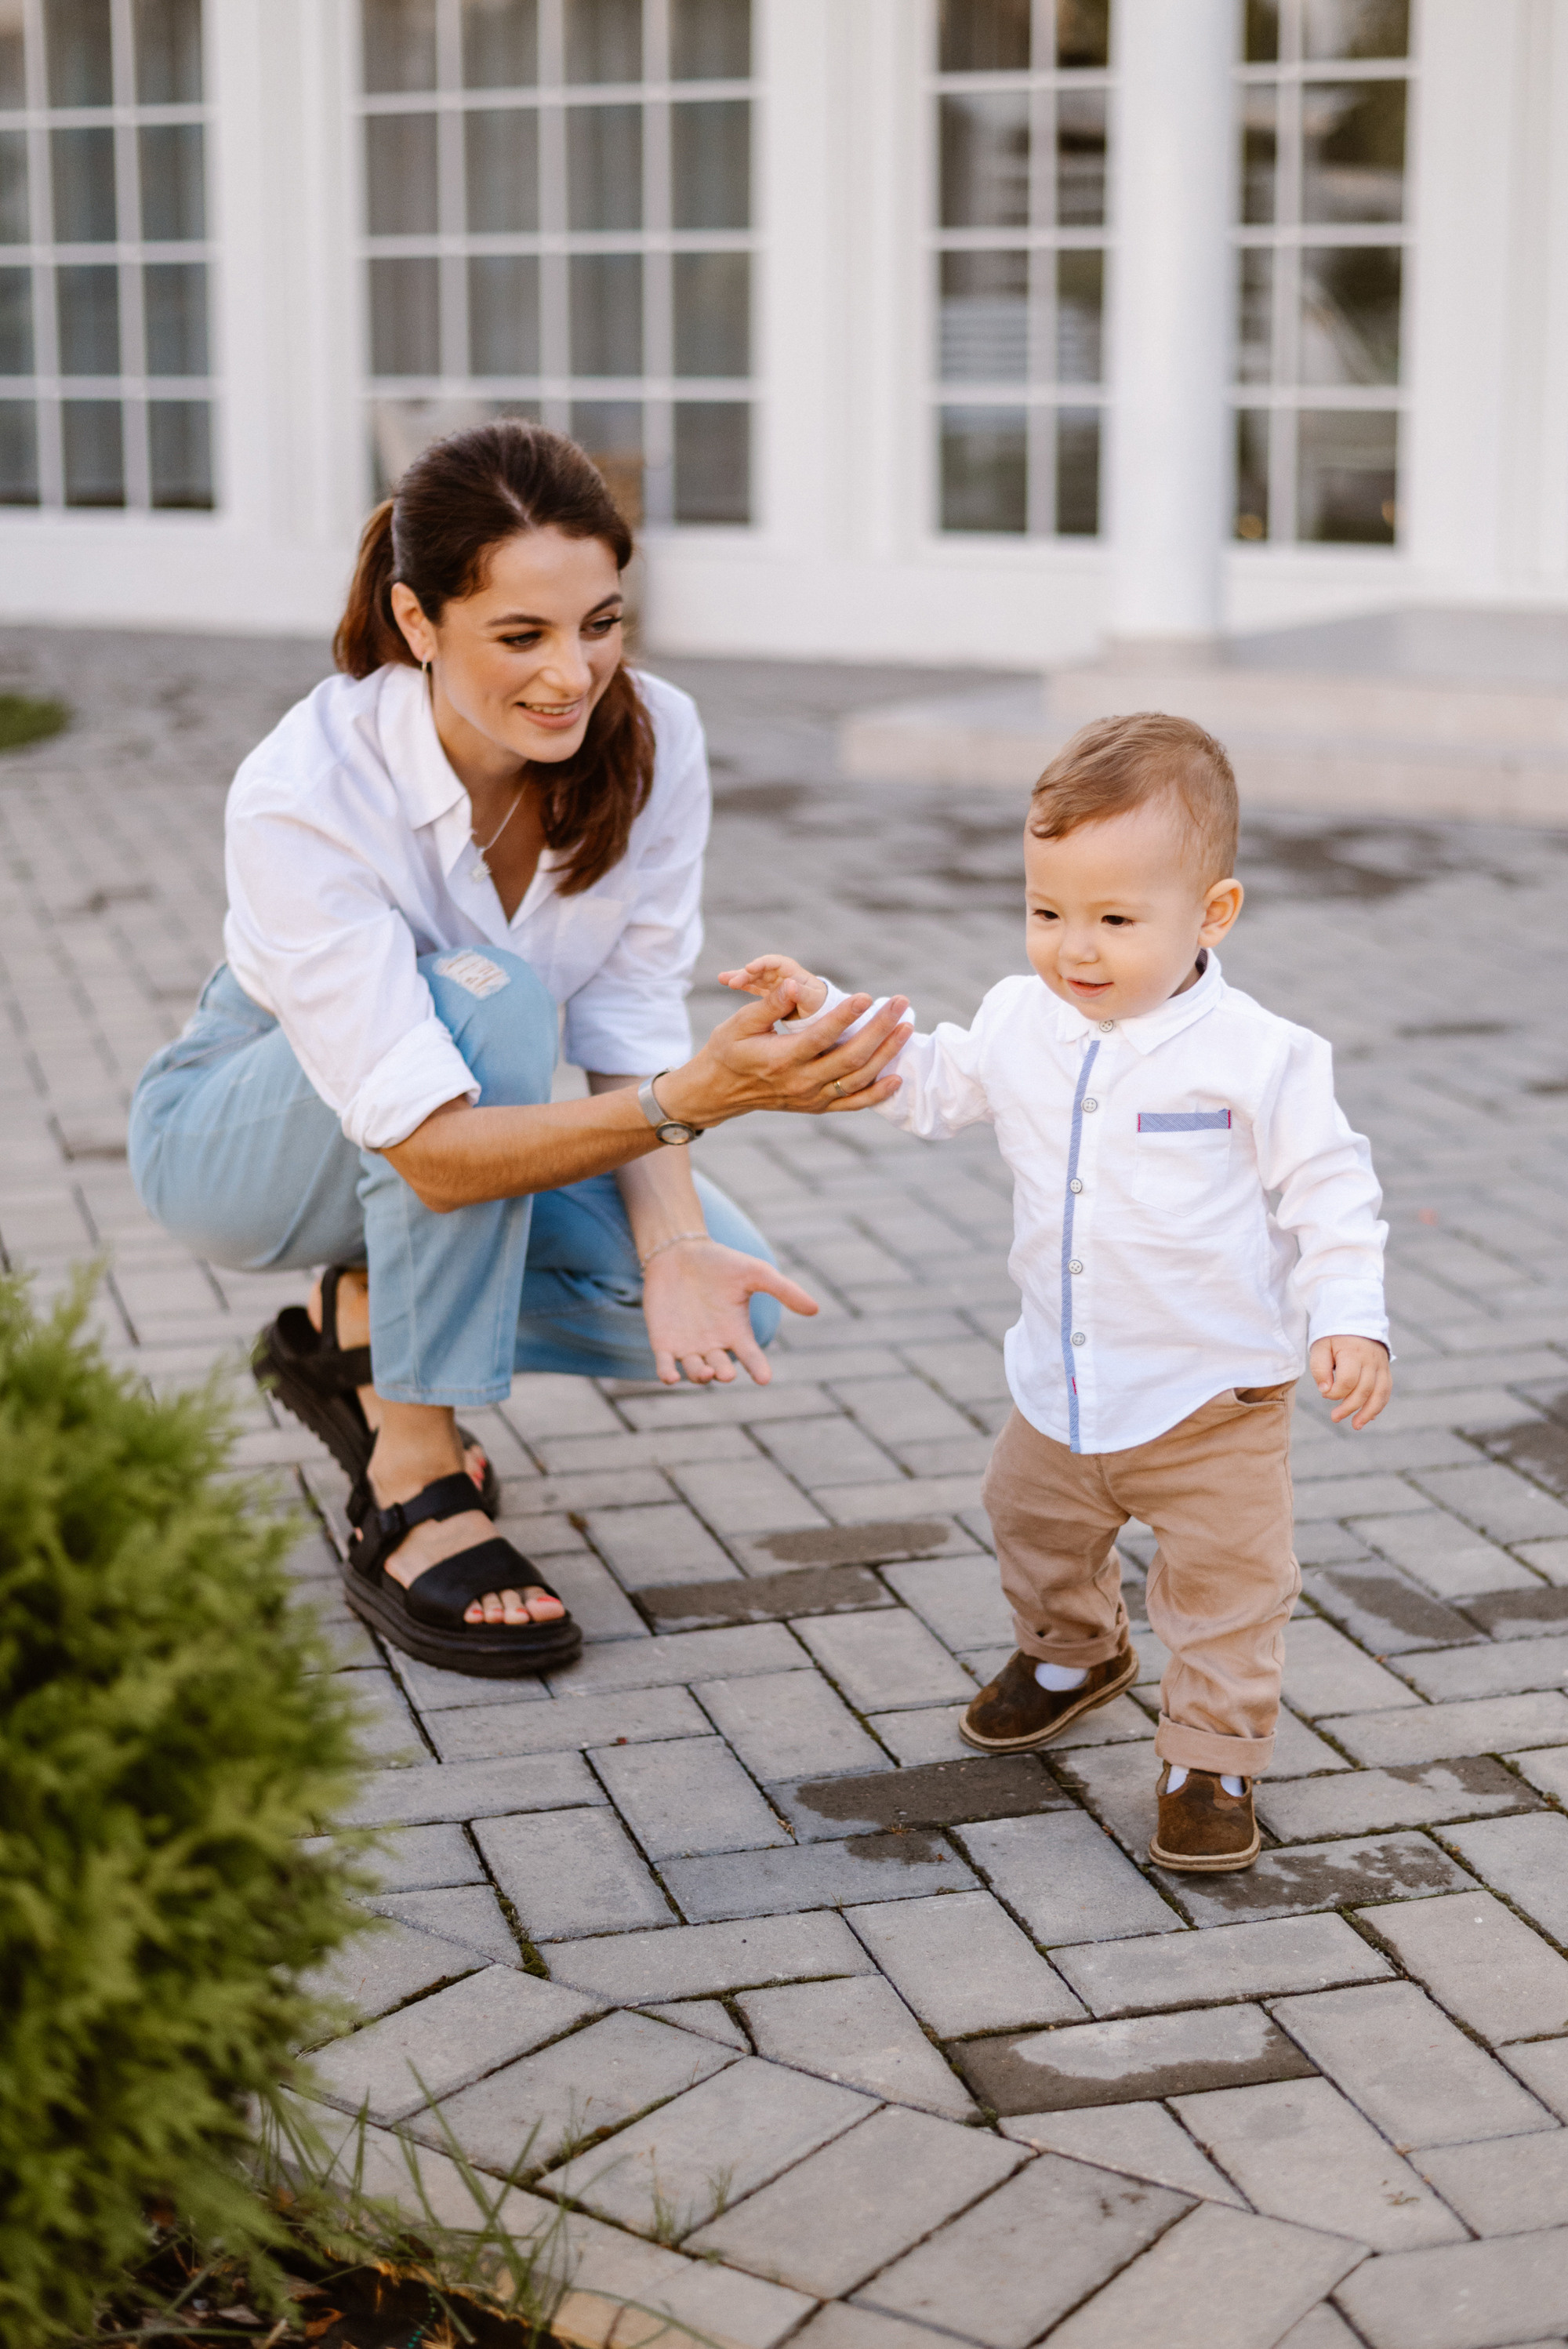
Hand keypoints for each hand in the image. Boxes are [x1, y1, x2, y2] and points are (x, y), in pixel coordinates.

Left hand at [642, 1237, 818, 1384]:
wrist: (678, 1251)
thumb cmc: (720, 1262)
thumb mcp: (756, 1273)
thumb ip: (784, 1290)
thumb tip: (815, 1309)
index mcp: (738, 1332)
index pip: (751, 1357)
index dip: (758, 1368)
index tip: (764, 1378)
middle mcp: (715, 1344)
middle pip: (721, 1367)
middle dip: (724, 1372)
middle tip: (726, 1373)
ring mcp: (689, 1346)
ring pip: (696, 1370)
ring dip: (700, 1375)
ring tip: (705, 1372)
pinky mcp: (664, 1343)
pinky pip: (666, 1364)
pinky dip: (668, 1373)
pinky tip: (671, 1377)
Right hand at [658, 983, 912, 1126]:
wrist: (720, 1091)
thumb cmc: (728, 1050)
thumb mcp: (739, 1023)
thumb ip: (770, 1005)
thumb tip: (792, 983)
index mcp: (780, 1060)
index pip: (821, 1037)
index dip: (845, 1017)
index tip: (867, 996)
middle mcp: (800, 1083)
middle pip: (850, 1058)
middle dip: (880, 1029)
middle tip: (901, 1003)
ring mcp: (811, 1098)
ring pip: (858, 1080)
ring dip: (886, 1055)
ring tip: (907, 1028)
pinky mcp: (817, 1106)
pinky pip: (852, 1104)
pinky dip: (877, 1093)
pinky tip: (897, 1077)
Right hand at [717, 955, 829, 1018]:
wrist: (820, 1031)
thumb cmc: (820, 1014)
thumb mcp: (810, 1005)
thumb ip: (801, 996)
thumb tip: (791, 985)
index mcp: (796, 976)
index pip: (777, 963)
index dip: (763, 964)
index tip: (749, 968)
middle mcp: (787, 978)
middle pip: (764, 970)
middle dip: (747, 974)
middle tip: (731, 983)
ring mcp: (779, 986)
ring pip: (757, 977)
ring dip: (741, 977)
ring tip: (723, 979)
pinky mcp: (773, 996)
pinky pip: (756, 986)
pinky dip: (744, 985)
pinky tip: (725, 982)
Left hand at [1310, 1335, 1390, 1429]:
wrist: (1356, 1319)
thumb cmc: (1334, 1336)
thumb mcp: (1320, 1346)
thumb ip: (1320, 1368)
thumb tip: (1325, 1390)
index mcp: (1353, 1353)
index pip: (1348, 1380)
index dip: (1335, 1392)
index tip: (1324, 1393)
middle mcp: (1371, 1360)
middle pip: (1364, 1390)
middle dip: (1349, 1407)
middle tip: (1334, 1418)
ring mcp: (1381, 1365)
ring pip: (1379, 1393)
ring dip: (1368, 1412)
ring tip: (1356, 1425)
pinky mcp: (1385, 1370)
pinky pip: (1386, 1391)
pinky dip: (1378, 1405)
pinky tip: (1368, 1417)